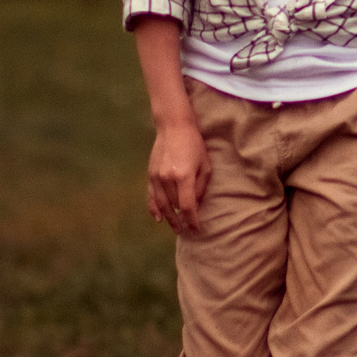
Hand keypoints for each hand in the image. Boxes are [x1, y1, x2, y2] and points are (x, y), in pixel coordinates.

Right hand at [148, 119, 208, 236]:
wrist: (174, 127)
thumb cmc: (195, 145)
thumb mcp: (205, 165)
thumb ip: (200, 187)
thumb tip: (195, 205)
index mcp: (183, 176)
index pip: (187, 206)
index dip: (192, 220)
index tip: (197, 229)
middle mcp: (168, 179)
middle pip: (174, 206)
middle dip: (182, 218)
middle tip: (188, 229)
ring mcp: (157, 177)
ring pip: (162, 204)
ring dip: (169, 218)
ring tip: (176, 228)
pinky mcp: (150, 174)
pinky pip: (151, 196)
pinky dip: (154, 208)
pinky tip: (158, 218)